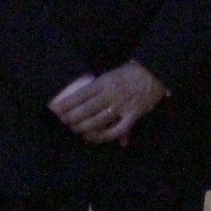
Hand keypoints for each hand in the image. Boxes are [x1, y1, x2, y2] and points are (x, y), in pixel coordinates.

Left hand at [48, 62, 168, 143]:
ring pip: (99, 120)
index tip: (56, 109)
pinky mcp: (133, 114)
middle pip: (87, 109)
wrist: (155, 73)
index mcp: (105, 81)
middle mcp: (111, 94)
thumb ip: (98, 87)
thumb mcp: (112, 74)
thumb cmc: (130, 73)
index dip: (67, 103)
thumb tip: (83, 94)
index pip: (81, 94)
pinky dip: (105, 136)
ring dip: (84, 126)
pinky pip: (117, 129)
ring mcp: (122, 105)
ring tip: (74, 129)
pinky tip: (94, 138)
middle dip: (72, 117)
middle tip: (62, 122)